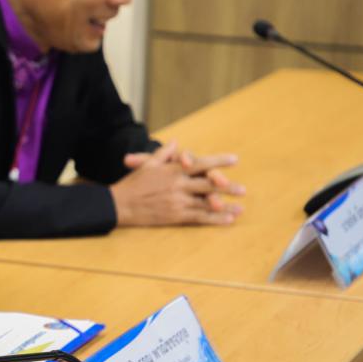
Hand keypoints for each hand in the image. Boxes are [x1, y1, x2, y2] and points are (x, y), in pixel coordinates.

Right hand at [111, 142, 242, 226]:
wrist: (120, 204)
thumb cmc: (132, 184)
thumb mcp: (147, 165)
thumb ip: (163, 153)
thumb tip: (176, 142)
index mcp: (173, 170)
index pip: (200, 164)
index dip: (218, 161)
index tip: (234, 159)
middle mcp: (178, 185)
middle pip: (208, 184)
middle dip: (227, 187)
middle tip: (243, 189)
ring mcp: (178, 202)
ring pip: (207, 203)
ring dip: (225, 205)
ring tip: (240, 208)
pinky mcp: (175, 216)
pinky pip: (199, 217)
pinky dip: (215, 219)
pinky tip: (227, 220)